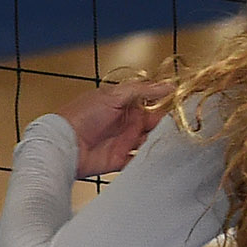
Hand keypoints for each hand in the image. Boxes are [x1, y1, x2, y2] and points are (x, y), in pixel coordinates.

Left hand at [55, 79, 171, 177]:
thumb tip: (171, 86)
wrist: (62, 144)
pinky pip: (139, 160)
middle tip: (182, 125)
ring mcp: (124, 142)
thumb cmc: (83, 114)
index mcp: (125, 105)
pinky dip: (149, 159)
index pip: (152, 103)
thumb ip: (144, 91)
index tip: (185, 105)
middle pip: (154, 124)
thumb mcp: (114, 95)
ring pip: (149, 141)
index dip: (167, 104)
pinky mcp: (120, 160)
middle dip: (167, 124)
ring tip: (175, 141)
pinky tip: (161, 156)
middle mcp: (126, 123)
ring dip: (159, 141)